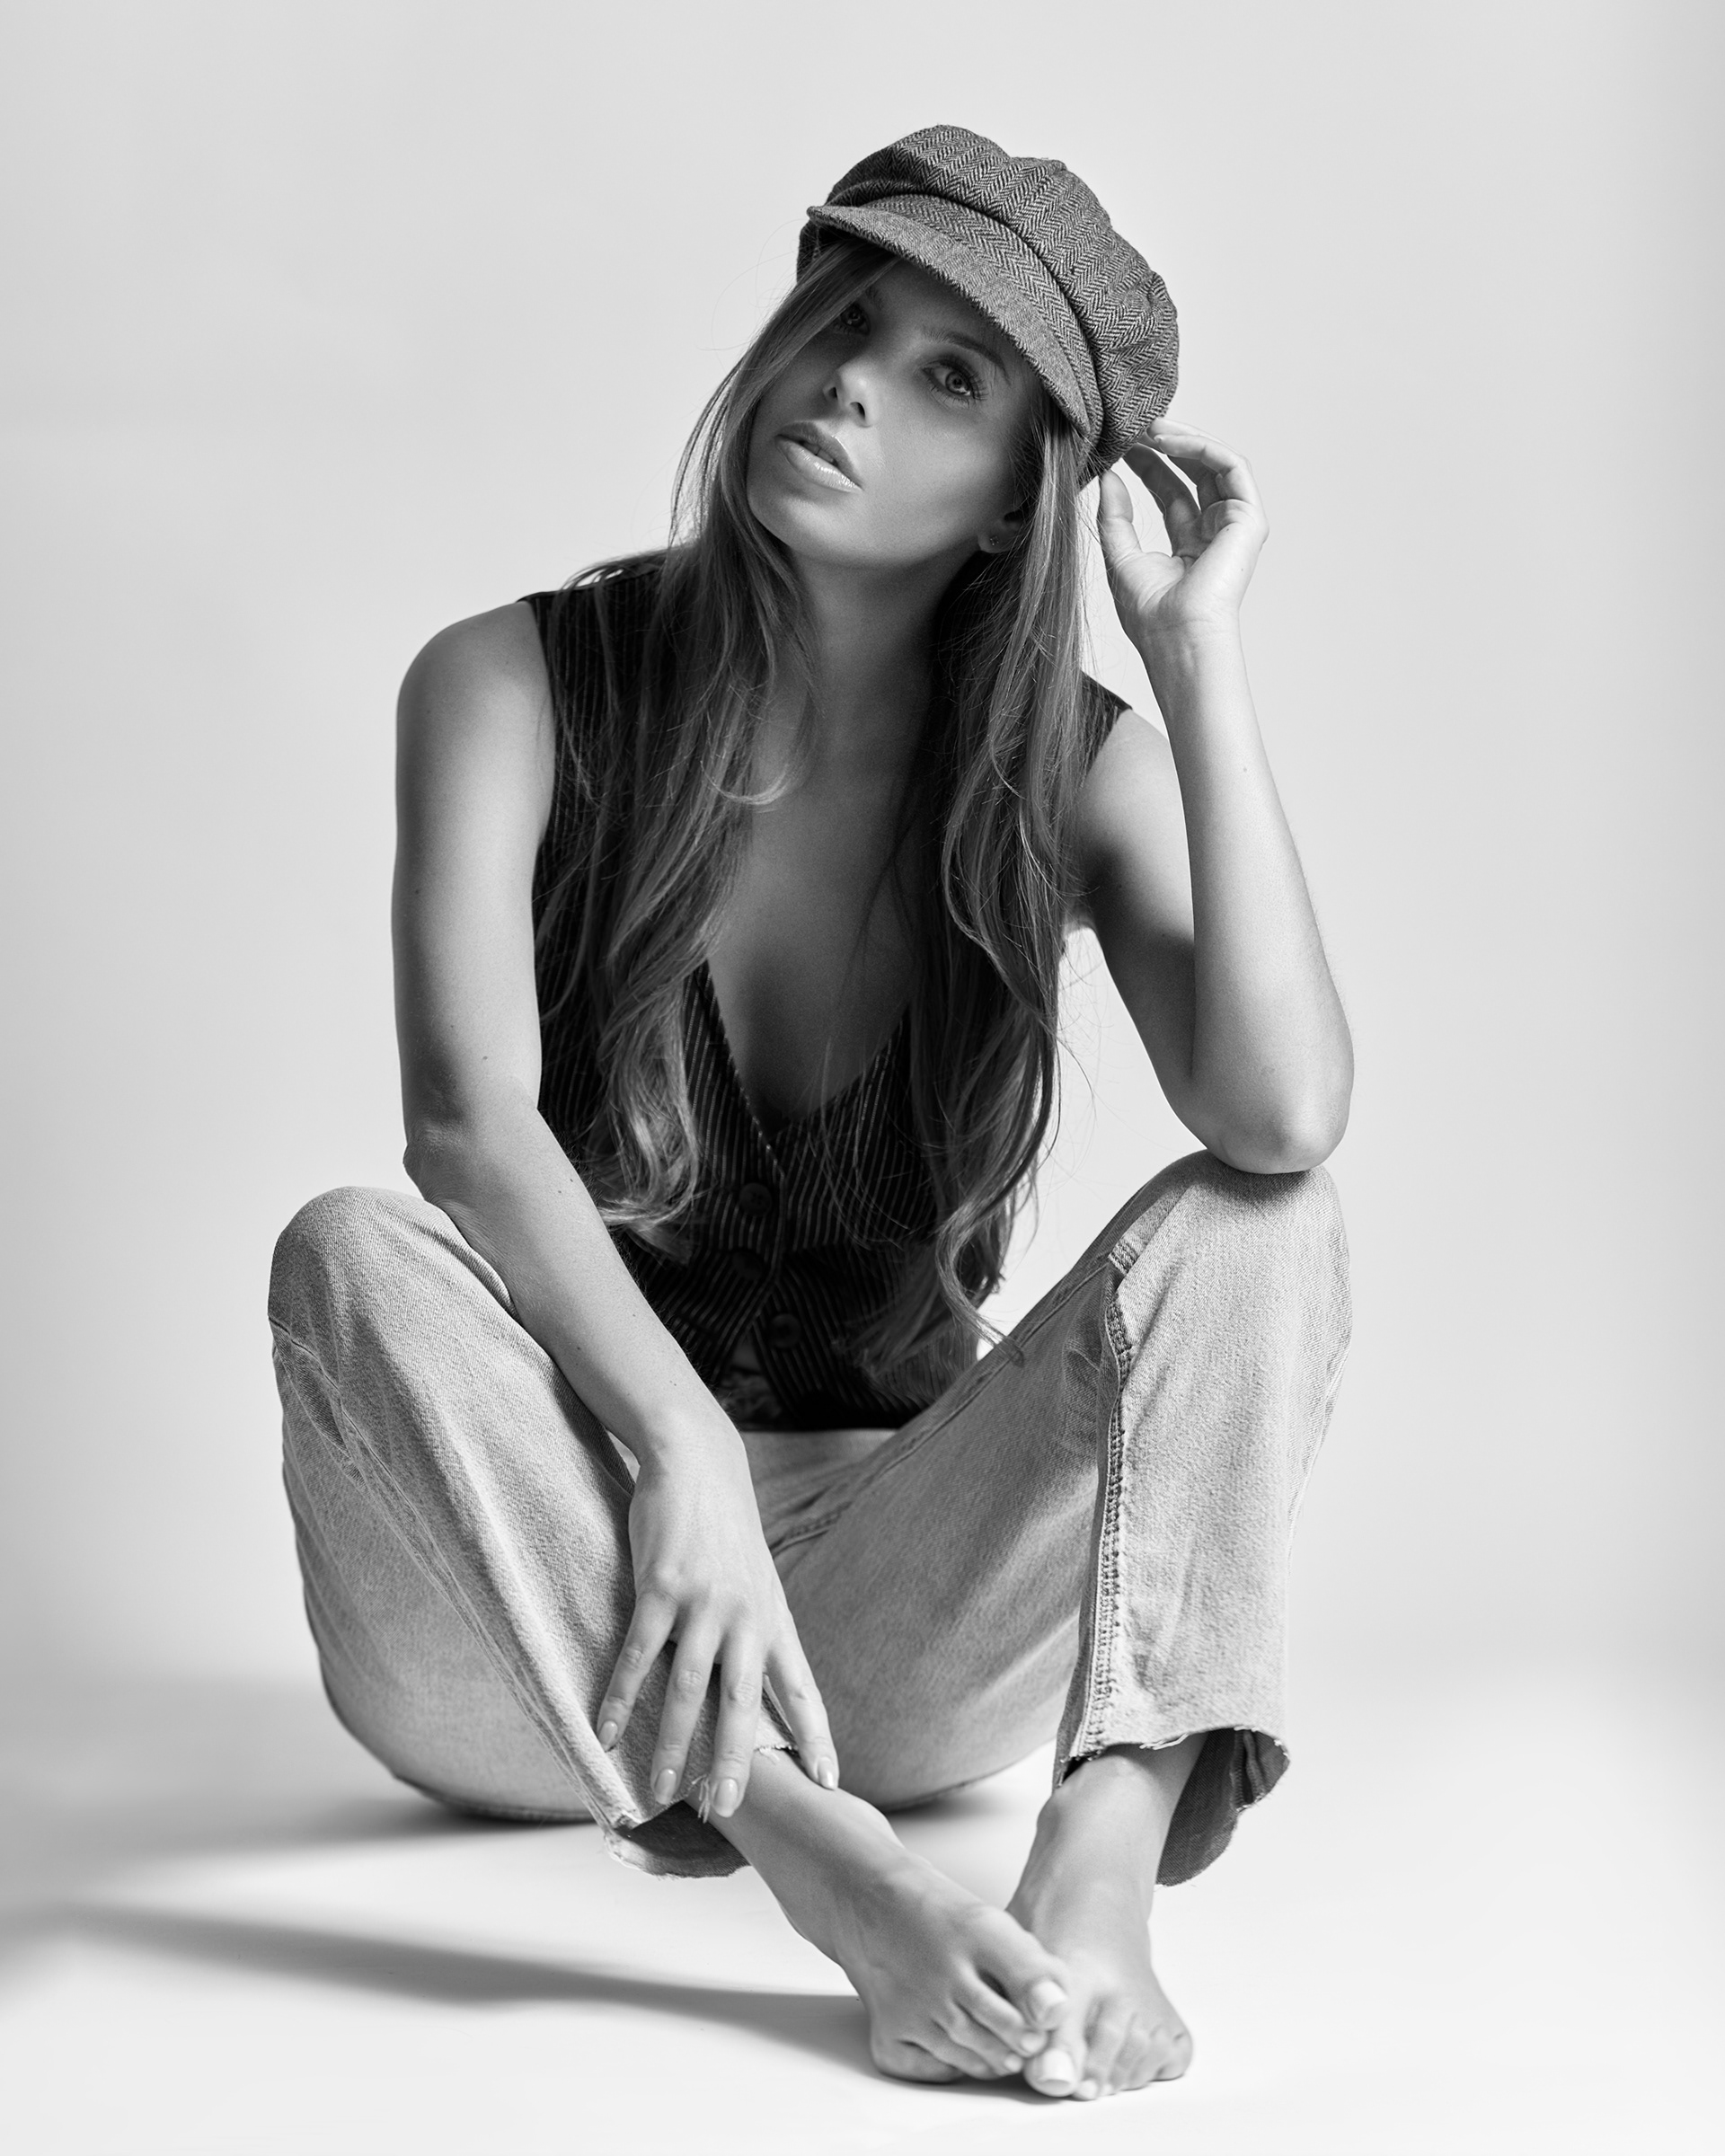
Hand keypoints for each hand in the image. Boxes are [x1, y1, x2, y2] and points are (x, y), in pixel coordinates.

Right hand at [597, 1422, 836, 1819]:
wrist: (698, 1463)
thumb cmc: (724, 1532)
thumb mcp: (756, 1582)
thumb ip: (757, 1634)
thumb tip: (754, 1691)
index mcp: (773, 1620)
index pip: (801, 1688)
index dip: (816, 1736)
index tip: (831, 1782)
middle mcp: (746, 1617)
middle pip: (744, 1702)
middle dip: (737, 1760)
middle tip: (727, 1809)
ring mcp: (704, 1603)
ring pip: (688, 1688)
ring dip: (673, 1743)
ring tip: (663, 1790)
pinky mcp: (662, 1587)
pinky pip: (639, 1654)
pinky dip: (621, 1696)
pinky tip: (605, 1731)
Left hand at [1097, 419, 1267, 652]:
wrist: (1176, 637)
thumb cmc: (1151, 616)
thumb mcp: (1120, 555)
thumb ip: (1115, 516)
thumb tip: (1108, 476)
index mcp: (1190, 547)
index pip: (1172, 493)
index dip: (1150, 465)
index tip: (1125, 445)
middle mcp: (1216, 534)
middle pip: (1196, 474)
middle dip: (1168, 445)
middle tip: (1138, 426)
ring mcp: (1235, 526)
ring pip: (1216, 464)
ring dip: (1184, 439)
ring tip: (1152, 427)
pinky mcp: (1249, 520)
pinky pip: (1231, 466)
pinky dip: (1201, 447)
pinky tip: (1170, 441)